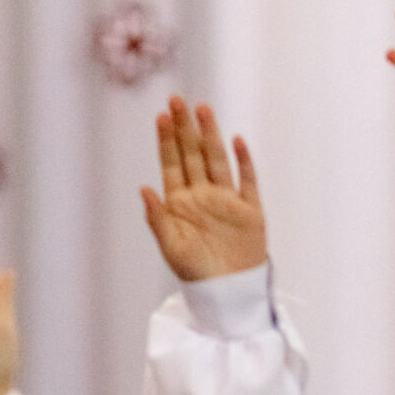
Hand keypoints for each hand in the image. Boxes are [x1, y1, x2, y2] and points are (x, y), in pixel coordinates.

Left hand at [143, 99, 265, 280]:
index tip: (162, 117)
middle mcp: (203, 195)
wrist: (228, 294)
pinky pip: (247, 181)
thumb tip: (144, 188)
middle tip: (177, 100)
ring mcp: (227, 201)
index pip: (172, 164)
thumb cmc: (196, 274)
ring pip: (217, 160)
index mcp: (180, 203)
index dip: (167, 140)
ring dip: (210, 136)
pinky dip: (243, 161)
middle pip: (193, 154)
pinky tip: (236, 141)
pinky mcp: (250, 210)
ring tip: (202, 109)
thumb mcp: (171, 247)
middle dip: (185, 128)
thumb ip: (157, 218)